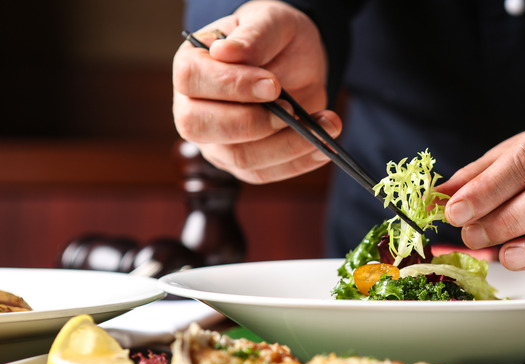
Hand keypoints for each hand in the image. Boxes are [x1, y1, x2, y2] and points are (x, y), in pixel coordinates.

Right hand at [172, 1, 341, 183]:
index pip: (192, 80)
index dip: (232, 86)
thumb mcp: (271, 22)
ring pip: (240, 157)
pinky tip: (324, 147)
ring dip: (288, 145)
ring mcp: (215, 141)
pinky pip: (266, 173)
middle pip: (200, 127)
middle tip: (292, 109)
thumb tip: (225, 53)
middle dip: (253, 123)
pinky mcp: (242, 164)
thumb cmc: (275, 39)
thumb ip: (254, 36)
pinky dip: (298, 162)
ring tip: (326, 124)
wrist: (297, 63)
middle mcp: (193, 108)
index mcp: (192, 67)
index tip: (273, 85)